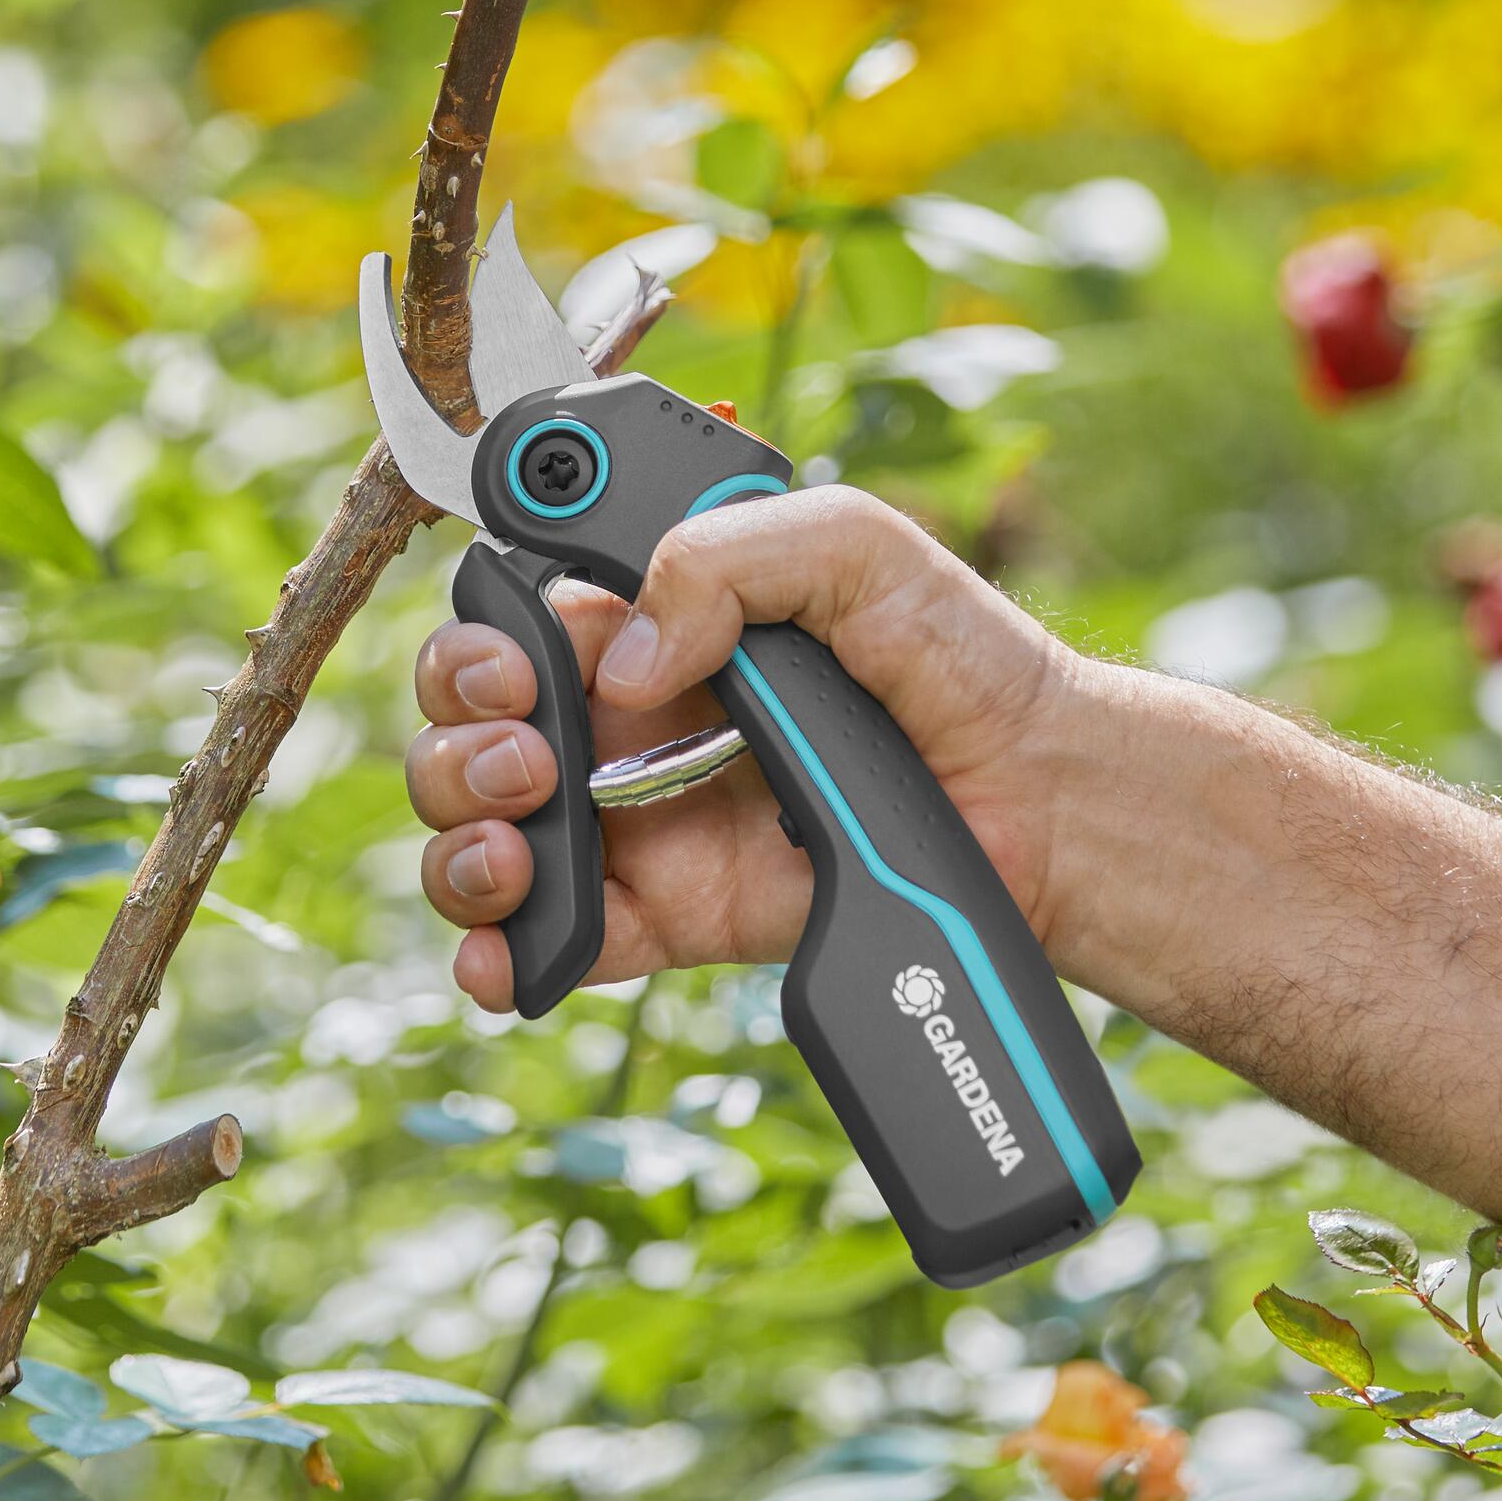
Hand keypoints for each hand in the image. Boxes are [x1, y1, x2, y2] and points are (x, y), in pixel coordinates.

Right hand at [405, 487, 1075, 1010]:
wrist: (1040, 797)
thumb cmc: (959, 656)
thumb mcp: (850, 547)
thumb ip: (722, 558)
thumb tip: (625, 663)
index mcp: (659, 621)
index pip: (518, 620)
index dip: (484, 637)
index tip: (512, 656)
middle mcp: (633, 721)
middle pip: (477, 730)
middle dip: (461, 738)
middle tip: (531, 750)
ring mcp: (646, 824)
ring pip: (494, 836)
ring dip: (465, 840)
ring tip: (524, 836)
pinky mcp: (677, 917)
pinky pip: (562, 941)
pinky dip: (508, 952)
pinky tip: (511, 945)